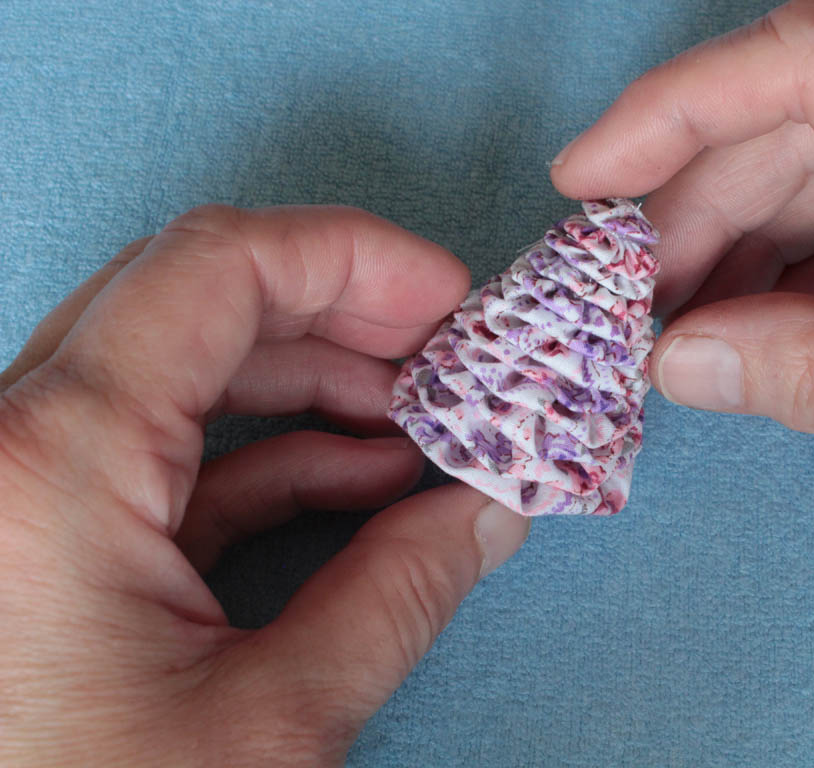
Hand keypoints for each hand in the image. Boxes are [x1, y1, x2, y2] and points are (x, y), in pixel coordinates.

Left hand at [0, 205, 529, 765]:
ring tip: (428, 426)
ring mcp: (18, 488)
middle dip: (345, 317)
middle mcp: (9, 446)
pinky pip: (167, 454)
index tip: (449, 293)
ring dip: (316, 386)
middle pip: (200, 301)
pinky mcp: (40, 536)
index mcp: (53, 464)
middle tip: (452, 355)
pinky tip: (367, 481)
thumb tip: (493, 512)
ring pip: (183, 372)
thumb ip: (398, 595)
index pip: (218, 269)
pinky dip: (271, 455)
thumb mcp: (270, 727)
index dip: (354, 257)